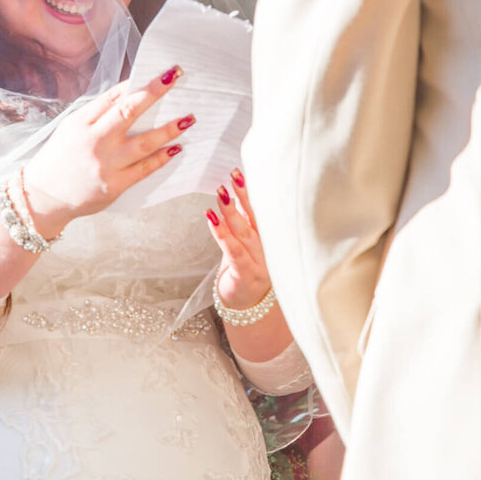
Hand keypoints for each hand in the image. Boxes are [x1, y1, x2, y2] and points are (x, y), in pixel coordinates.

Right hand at [23, 66, 192, 220]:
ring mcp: (106, 164)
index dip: (137, 83)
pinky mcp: (115, 185)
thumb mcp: (71, 129)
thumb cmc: (59, 159)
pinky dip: (163, 156)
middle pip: (129, 111)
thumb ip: (97, 114)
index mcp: (80, 123)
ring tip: (188, 118)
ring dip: (170, 129)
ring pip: (145, 142)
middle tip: (175, 78)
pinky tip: (177, 147)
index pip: (112, 96)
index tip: (159, 73)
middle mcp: (93, 141)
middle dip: (154, 92)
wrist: (43, 198)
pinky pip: (145, 168)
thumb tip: (129, 94)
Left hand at [207, 169, 271, 309]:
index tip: (243, 173)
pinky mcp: (247, 275)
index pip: (263, 210)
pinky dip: (222, 234)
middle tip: (234, 176)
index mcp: (269, 237)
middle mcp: (268, 248)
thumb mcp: (248, 243)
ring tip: (220, 194)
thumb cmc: (245, 269)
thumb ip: (245, 221)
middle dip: (245, 195)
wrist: (249, 306)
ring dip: (231, 211)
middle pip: (257, 218)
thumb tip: (233, 192)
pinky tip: (212, 219)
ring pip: (244, 232)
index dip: (254, 192)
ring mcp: (259, 262)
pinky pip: (234, 251)